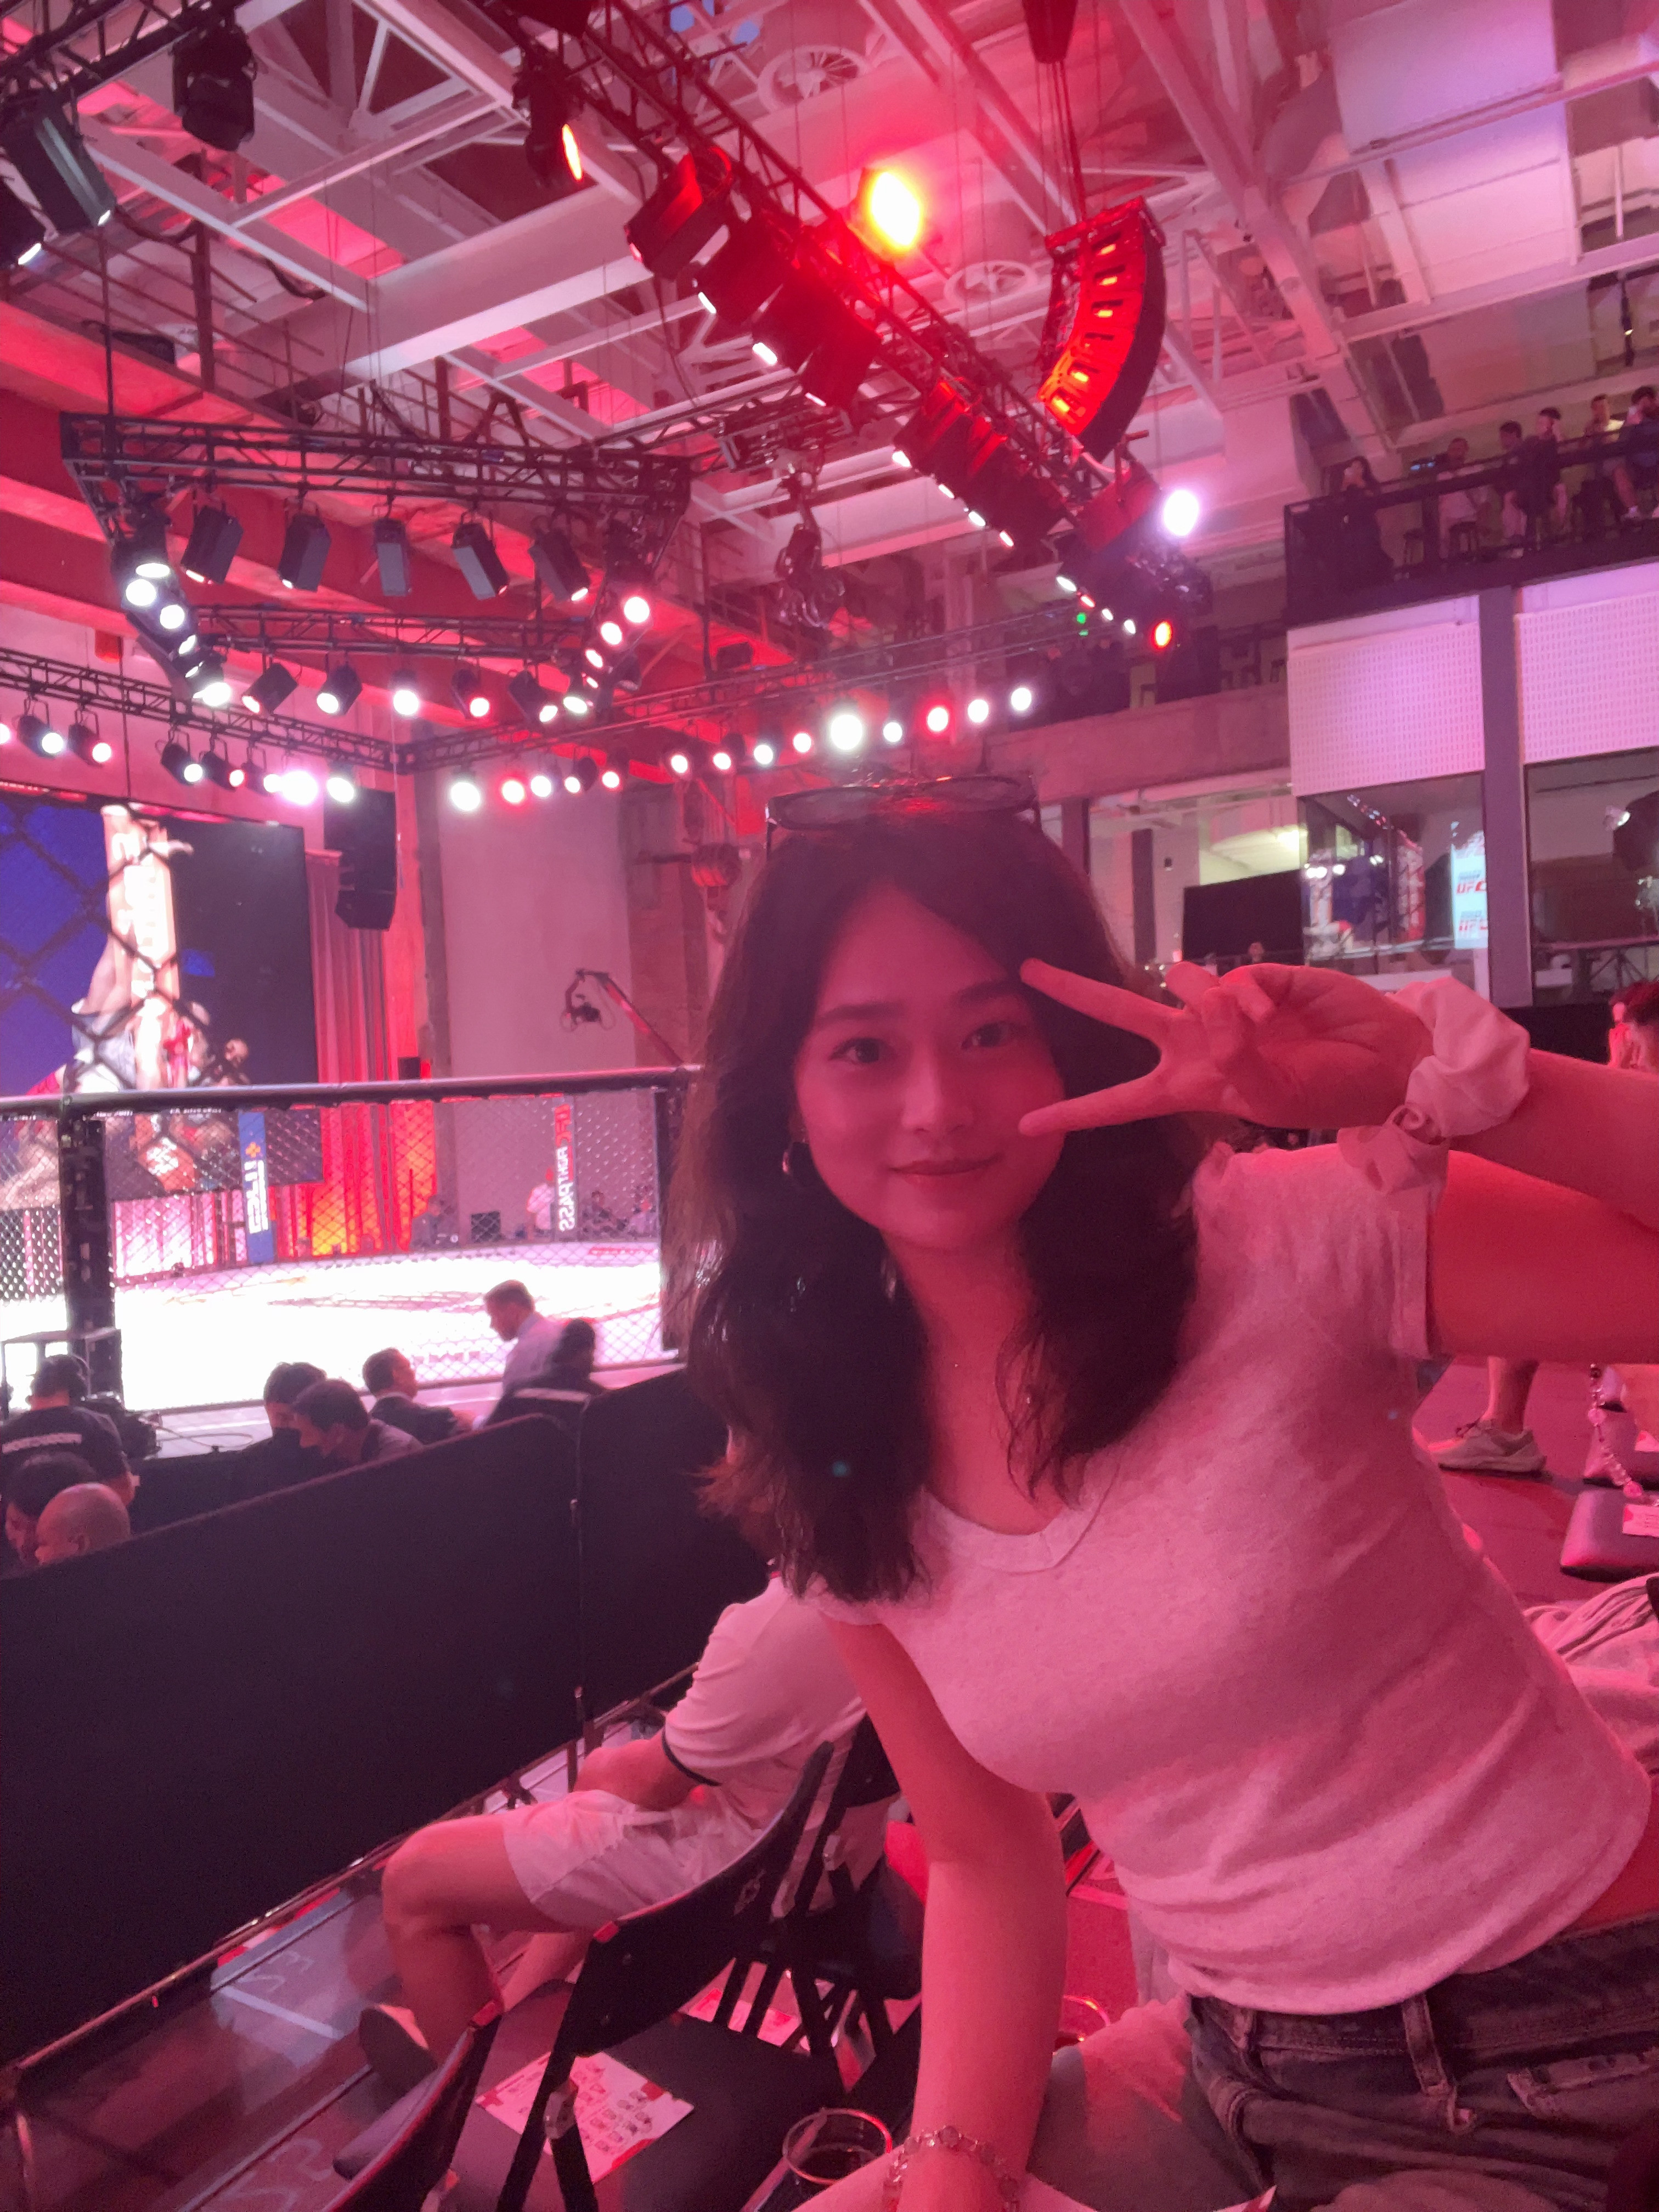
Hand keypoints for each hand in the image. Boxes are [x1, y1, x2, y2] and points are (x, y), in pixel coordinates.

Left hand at [1018, 961, 1431, 1134]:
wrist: (1377, 1062)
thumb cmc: (1322, 1091)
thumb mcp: (1267, 1097)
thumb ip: (1231, 1057)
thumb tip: (1213, 1004)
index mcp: (1188, 1085)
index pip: (1119, 1102)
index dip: (1075, 1114)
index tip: (1026, 1125)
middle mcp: (1195, 1041)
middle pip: (1120, 1012)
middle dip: (1074, 992)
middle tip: (1027, 972)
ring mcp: (1222, 1006)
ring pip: (1183, 982)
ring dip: (1210, 1002)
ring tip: (1257, 1026)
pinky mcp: (1255, 976)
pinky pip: (1231, 979)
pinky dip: (1249, 998)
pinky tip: (1276, 1012)